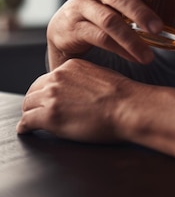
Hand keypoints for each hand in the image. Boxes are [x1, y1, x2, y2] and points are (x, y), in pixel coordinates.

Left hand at [17, 58, 138, 142]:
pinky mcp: (50, 115)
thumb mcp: (99, 76)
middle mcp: (58, 77)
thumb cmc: (122, 95)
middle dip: (34, 102)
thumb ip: (82, 80)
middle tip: (35, 112)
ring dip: (29, 114)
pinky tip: (27, 131)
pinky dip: (25, 127)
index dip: (46, 92)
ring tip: (31, 123)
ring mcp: (53, 96)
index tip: (47, 100)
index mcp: (71, 66)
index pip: (48, 78)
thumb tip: (75, 92)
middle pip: (34, 90)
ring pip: (27, 105)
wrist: (127, 107)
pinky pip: (27, 121)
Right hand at [47, 0, 162, 67]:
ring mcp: (79, 6)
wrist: (65, 28)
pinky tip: (135, 57)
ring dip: (132, 38)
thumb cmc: (101, 8)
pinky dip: (120, 49)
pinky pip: (99, 38)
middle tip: (159, 28)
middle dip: (140, 12)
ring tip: (149, 55)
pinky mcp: (72, 28)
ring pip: (109, 20)